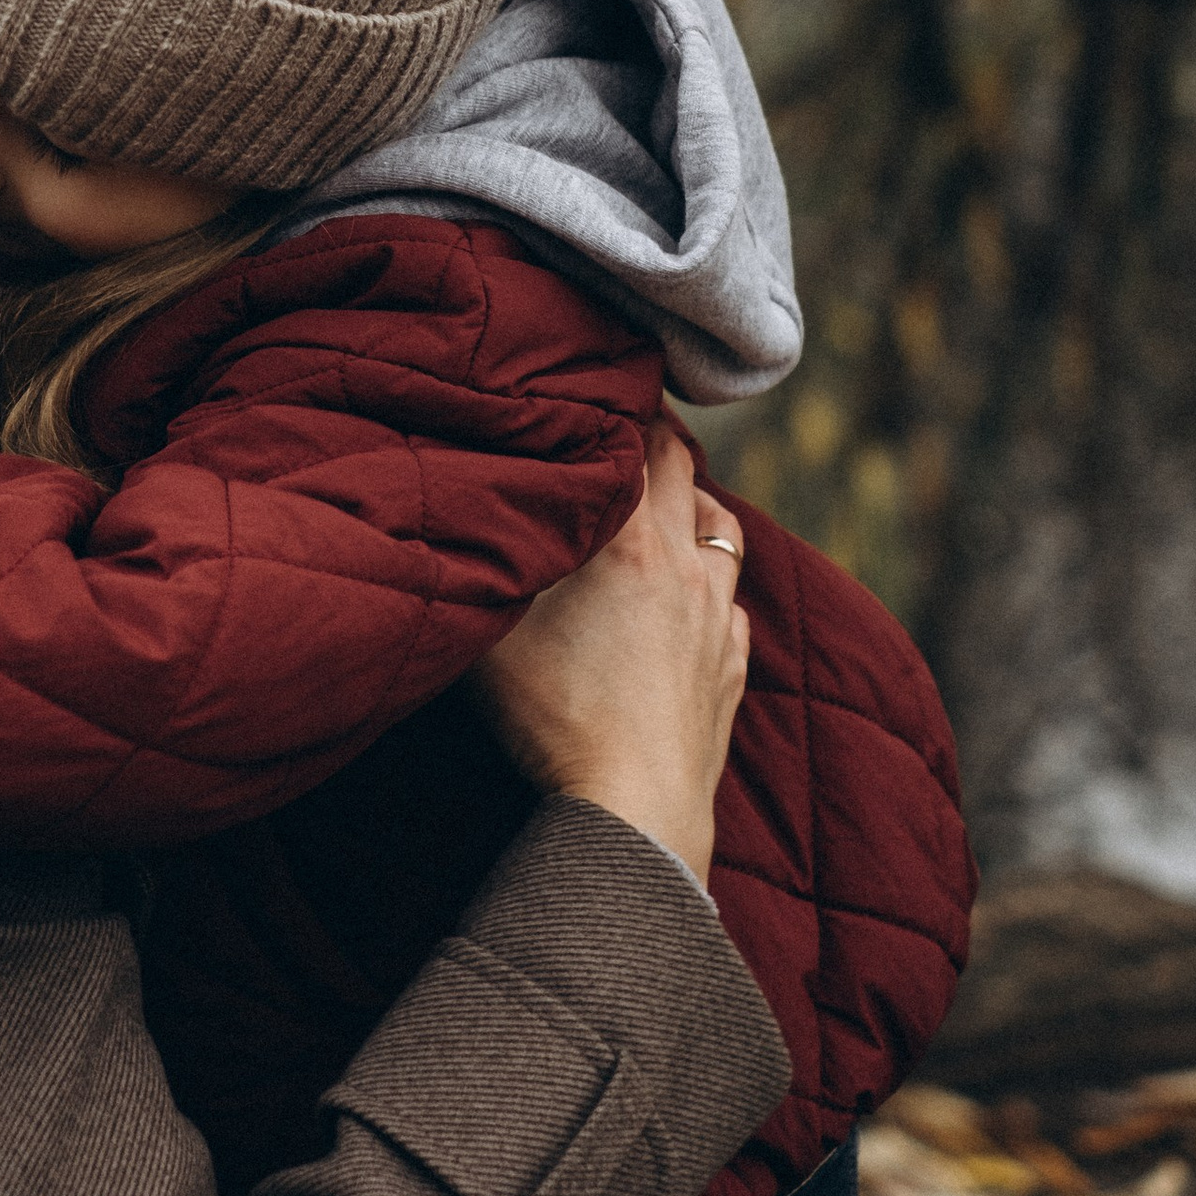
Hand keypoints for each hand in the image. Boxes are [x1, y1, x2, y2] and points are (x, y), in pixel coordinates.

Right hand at [472, 423, 747, 885]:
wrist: (635, 811)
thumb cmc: (555, 718)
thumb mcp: (494, 631)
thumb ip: (487, 563)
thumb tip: (462, 511)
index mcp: (631, 542)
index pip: (640, 439)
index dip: (619, 405)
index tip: (596, 384)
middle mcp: (686, 567)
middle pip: (686, 470)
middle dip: (657, 441)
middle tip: (625, 426)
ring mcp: (717, 618)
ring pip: (723, 529)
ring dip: (694, 507)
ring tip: (663, 504)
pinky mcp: (732, 667)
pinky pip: (733, 601)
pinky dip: (712, 582)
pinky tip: (688, 597)